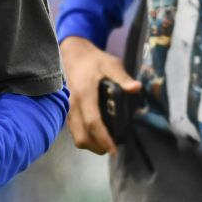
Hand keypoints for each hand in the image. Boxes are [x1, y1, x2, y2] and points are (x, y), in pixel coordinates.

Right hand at [60, 36, 141, 154]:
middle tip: (111, 148)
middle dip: (96, 147)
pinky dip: (84, 135)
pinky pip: (72, 129)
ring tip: (105, 143)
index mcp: (84, 94)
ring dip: (90, 143)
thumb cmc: (93, 59)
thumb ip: (122, 77)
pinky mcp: (65, 109)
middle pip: (81, 136)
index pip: (93, 123)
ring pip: (75, 135)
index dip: (103, 139)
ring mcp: (67, 108)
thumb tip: (136, 88)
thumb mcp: (110, 64)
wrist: (71, 52)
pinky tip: (95, 132)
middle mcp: (73, 104)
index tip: (114, 149)